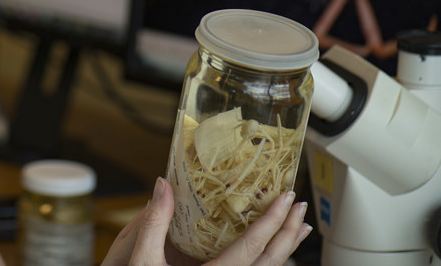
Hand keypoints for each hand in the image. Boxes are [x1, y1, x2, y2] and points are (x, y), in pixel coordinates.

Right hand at [101, 177, 311, 265]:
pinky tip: (273, 252)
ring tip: (297, 227)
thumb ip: (155, 223)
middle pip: (271, 261)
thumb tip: (163, 186)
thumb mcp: (144, 260)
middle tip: (298, 206)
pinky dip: (271, 261)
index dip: (272, 221)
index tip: (286, 199)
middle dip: (288, 232)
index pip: (252, 246)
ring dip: (286, 248)